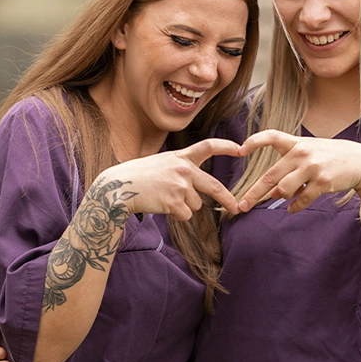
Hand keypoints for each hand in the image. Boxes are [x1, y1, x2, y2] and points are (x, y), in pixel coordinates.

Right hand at [100, 137, 242, 219]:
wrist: (118, 187)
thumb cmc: (138, 176)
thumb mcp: (162, 163)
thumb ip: (181, 170)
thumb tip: (198, 190)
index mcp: (181, 157)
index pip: (208, 146)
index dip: (226, 146)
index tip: (242, 148)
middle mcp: (184, 170)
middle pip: (214, 186)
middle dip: (227, 199)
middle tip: (236, 208)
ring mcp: (181, 186)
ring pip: (195, 205)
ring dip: (183, 206)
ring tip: (163, 198)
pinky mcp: (175, 202)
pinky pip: (185, 215)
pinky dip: (175, 215)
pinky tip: (161, 205)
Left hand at [237, 130, 360, 213]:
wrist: (359, 162)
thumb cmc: (327, 157)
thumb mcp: (307, 155)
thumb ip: (287, 170)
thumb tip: (270, 193)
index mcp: (295, 143)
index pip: (271, 136)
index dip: (254, 141)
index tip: (239, 149)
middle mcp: (302, 154)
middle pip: (270, 176)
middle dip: (253, 193)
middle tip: (241, 206)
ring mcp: (313, 168)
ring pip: (283, 190)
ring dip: (281, 197)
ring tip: (287, 196)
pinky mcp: (323, 182)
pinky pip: (301, 200)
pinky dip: (294, 208)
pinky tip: (292, 209)